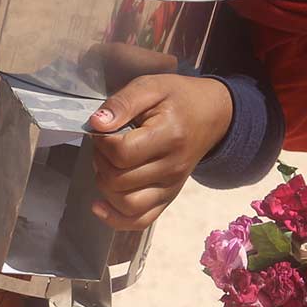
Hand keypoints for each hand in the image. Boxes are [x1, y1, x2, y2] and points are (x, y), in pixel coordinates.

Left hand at [85, 73, 233, 229]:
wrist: (211, 115)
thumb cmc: (178, 98)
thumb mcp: (151, 86)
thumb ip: (123, 102)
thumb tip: (96, 124)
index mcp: (169, 136)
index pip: (122, 153)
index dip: (102, 142)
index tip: (104, 127)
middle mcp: (173, 168)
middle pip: (119, 180)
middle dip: (100, 161)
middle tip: (104, 143)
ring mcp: (172, 187)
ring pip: (126, 205)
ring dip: (105, 186)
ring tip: (107, 165)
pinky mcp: (168, 198)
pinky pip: (140, 221)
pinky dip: (115, 218)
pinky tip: (99, 205)